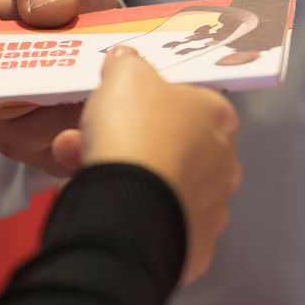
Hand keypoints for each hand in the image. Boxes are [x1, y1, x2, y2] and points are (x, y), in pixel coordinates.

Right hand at [0, 0, 119, 177]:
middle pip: (5, 117)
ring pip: (40, 140)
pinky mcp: (44, 148)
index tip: (45, 69)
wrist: (85, 13)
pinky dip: (98, 140)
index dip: (0, 78)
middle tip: (99, 81)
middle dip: (54, 101)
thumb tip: (49, 10)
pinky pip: (67, 157)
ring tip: (119, 93)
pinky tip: (126, 117)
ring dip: (82, 120)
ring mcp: (9, 128)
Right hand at [51, 46, 240, 283]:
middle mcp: (222, 162)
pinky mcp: (194, 245)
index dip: (157, 105)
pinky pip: (162, 225)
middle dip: (135, 145)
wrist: (131, 204)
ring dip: (129, 179)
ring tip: (82, 173)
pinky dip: (135, 216)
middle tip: (91, 141)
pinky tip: (106, 208)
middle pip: (177, 149)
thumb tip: (126, 59)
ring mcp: (211, 207)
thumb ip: (127, 65)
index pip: (196, 105)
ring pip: (164, 188)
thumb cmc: (135, 132)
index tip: (125, 108)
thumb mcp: (124, 76)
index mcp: (215, 116)